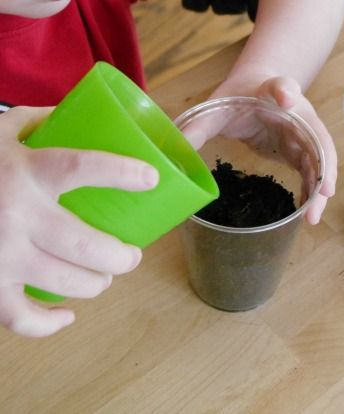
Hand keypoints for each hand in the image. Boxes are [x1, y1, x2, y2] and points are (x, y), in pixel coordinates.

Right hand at [0, 107, 158, 336]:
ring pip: (64, 281)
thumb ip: (39, 122)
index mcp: (23, 170)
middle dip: (121, 257)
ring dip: (95, 284)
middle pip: (86, 245)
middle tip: (130, 256)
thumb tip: (86, 114)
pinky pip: (21, 317)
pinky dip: (49, 324)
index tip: (151, 179)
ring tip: (104, 278)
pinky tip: (66, 315)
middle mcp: (13, 213)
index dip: (121, 173)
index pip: (81, 167)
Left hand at [184, 75, 336, 223]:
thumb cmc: (236, 96)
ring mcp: (303, 133)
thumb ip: (197, 126)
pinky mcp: (300, 150)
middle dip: (322, 166)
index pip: (281, 85)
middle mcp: (297, 113)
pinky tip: (306, 214)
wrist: (253, 91)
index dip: (285, 90)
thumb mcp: (214, 108)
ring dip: (320, 189)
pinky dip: (311, 192)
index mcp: (274, 92)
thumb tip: (175, 150)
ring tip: (312, 218)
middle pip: (317, 137)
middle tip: (323, 193)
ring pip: (320, 161)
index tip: (287, 97)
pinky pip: (312, 172)